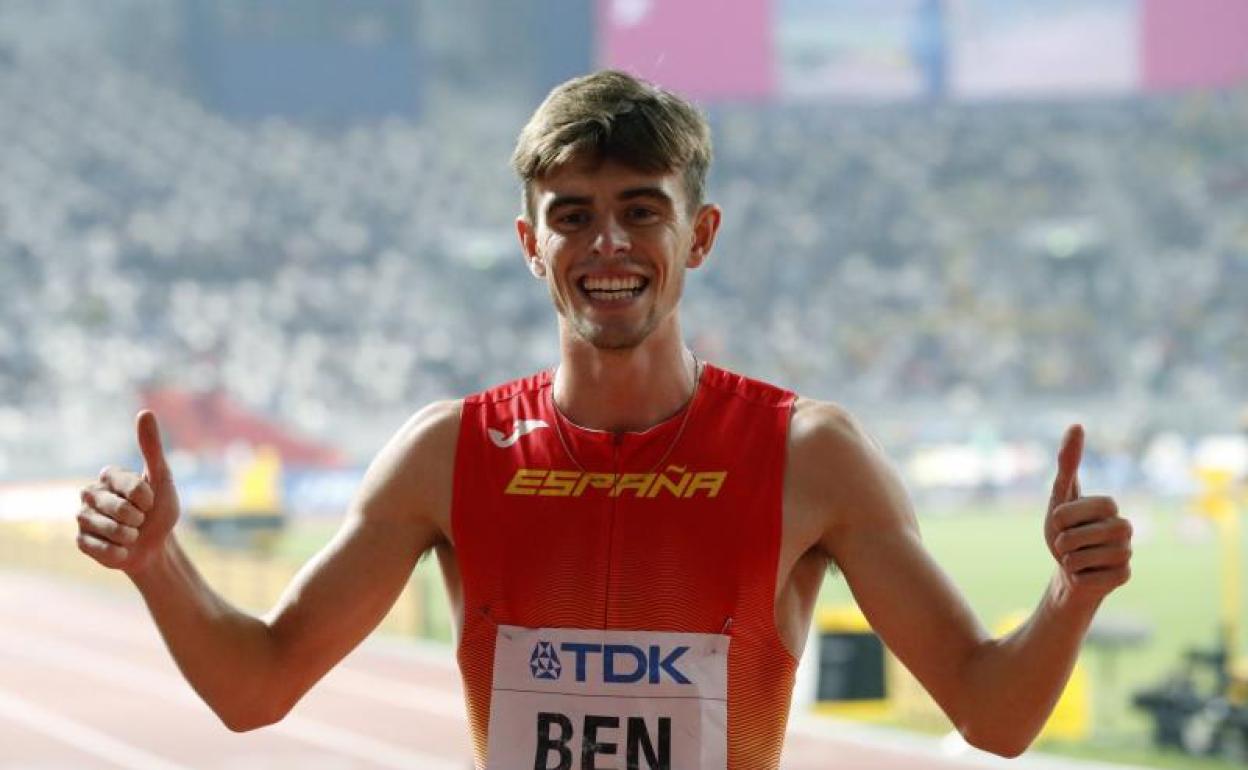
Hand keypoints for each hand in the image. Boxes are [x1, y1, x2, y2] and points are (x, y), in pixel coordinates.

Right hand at [77, 410, 180, 574]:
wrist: (154, 547)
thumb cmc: (159, 511)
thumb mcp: (162, 478)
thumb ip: (152, 447)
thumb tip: (145, 412)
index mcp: (109, 475)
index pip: (133, 487)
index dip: (148, 498)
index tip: (151, 501)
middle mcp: (90, 493)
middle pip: (119, 509)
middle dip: (138, 519)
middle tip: (140, 520)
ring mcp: (83, 518)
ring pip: (110, 530)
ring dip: (129, 536)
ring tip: (130, 534)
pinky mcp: (81, 542)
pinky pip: (101, 549)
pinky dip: (119, 552)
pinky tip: (121, 549)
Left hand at [1044, 424, 1132, 604]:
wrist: (1069, 569)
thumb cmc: (1063, 529)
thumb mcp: (1059, 495)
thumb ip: (1067, 462)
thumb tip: (1077, 424)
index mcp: (1110, 506)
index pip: (1078, 510)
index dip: (1061, 517)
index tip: (1060, 521)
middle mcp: (1125, 528)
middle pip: (1081, 536)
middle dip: (1062, 541)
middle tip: (1066, 543)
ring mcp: (1127, 553)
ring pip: (1084, 558)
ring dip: (1068, 560)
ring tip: (1075, 558)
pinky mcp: (1124, 577)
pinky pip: (1090, 578)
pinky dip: (1077, 576)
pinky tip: (1085, 573)